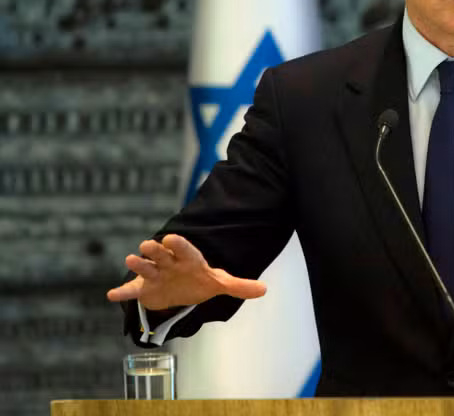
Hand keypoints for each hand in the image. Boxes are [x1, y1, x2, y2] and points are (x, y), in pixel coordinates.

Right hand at [106, 234, 265, 309]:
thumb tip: (264, 290)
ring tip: (130, 259)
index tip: (171, 237)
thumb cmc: (199, 280)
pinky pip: (132, 290)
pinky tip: (111, 294)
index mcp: (188, 259)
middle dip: (154, 249)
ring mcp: (156, 275)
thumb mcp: (219, 283)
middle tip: (147, 245)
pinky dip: (122, 292)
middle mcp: (170, 263)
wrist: (181, 289)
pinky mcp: (145, 289)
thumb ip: (239, 286)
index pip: (184, 249)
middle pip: (161, 253)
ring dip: (138, 264)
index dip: (178, 244)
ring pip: (146, 267)